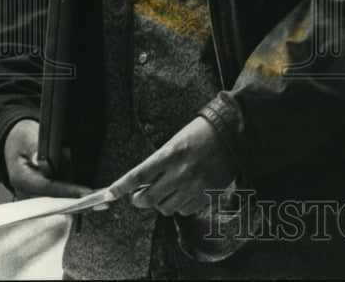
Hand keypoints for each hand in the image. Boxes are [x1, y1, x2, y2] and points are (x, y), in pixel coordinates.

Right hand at [3, 119, 93, 199]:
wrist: (16, 144)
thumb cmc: (24, 139)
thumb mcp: (28, 138)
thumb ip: (36, 148)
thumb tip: (41, 159)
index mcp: (22, 178)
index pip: (48, 187)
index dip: (68, 191)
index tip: (87, 193)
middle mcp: (27, 193)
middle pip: (55, 202)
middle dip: (78, 204)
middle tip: (100, 202)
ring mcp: (35, 197)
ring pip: (60, 204)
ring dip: (80, 203)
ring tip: (102, 201)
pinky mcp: (43, 197)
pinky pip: (61, 200)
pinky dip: (76, 199)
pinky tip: (93, 198)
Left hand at [108, 116, 237, 216]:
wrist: (235, 134)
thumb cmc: (203, 132)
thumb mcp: (177, 141)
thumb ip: (161, 161)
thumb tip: (143, 183)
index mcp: (172, 153)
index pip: (139, 174)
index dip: (121, 186)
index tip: (109, 194)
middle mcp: (181, 172)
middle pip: (148, 199)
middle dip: (139, 199)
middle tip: (139, 194)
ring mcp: (195, 186)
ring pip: (166, 209)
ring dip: (162, 202)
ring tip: (168, 190)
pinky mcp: (207, 195)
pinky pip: (184, 211)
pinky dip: (180, 206)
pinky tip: (185, 192)